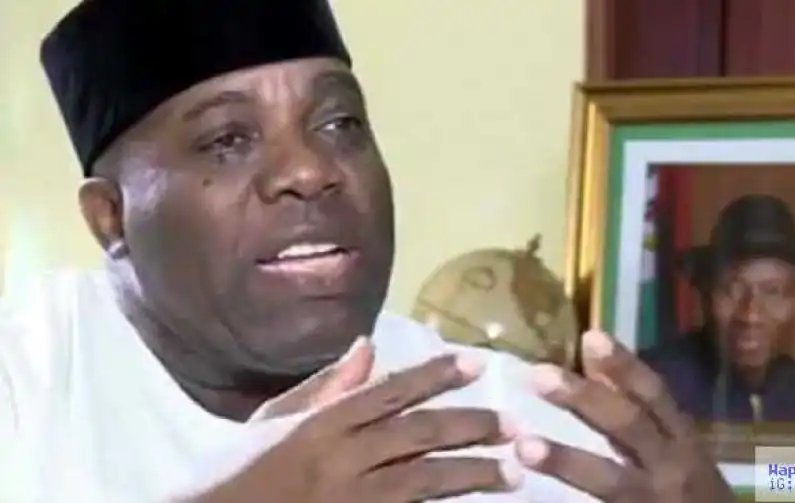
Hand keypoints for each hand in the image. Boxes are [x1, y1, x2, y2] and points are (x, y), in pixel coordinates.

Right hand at [186, 339, 522, 502]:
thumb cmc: (233, 475)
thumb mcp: (272, 423)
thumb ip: (324, 387)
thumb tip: (366, 346)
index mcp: (320, 424)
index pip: (390, 390)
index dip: (437, 374)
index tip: (476, 363)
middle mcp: (340, 457)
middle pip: (419, 433)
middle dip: (471, 425)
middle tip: (513, 423)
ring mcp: (349, 500)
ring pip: (425, 480)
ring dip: (474, 474)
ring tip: (515, 471)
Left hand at [514, 330, 734, 502]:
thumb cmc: (692, 491)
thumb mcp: (675, 448)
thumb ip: (637, 409)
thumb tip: (592, 356)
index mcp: (681, 439)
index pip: (653, 394)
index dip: (624, 366)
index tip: (590, 337)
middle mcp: (672, 466)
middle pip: (628, 427)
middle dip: (585, 400)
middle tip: (539, 375)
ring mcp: (652, 500)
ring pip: (610, 480)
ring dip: (566, 461)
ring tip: (524, 446)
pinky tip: (532, 497)